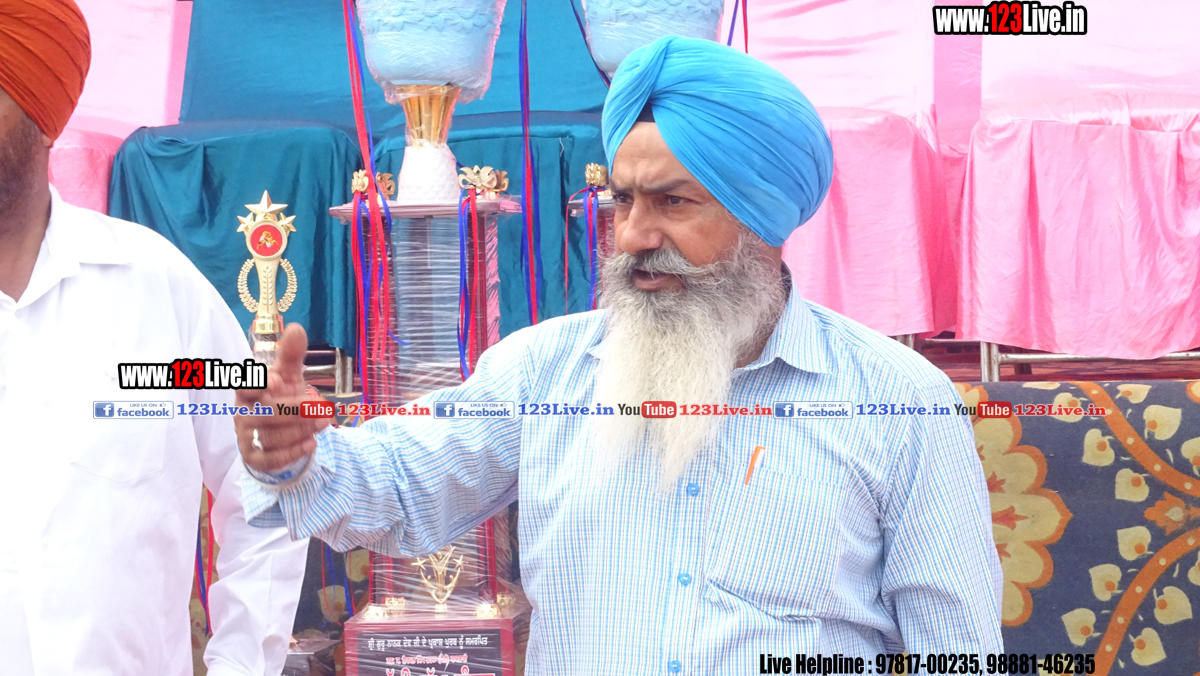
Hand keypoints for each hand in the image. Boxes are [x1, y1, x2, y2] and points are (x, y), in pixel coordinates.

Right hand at [235, 323, 331, 472]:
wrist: (276, 431)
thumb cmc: (279, 397)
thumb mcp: (287, 375)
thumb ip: (291, 354)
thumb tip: (296, 328)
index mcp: (248, 390)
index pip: (245, 386)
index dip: (259, 383)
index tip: (278, 380)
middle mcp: (243, 413)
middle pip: (266, 414)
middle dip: (296, 410)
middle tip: (322, 407)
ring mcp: (247, 437)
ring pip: (271, 436)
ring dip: (300, 430)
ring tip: (324, 422)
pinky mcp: (254, 458)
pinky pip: (270, 459)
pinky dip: (292, 452)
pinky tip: (311, 443)